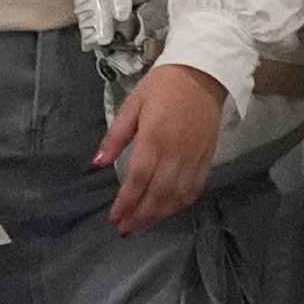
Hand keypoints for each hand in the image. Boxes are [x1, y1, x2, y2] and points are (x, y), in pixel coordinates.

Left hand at [97, 61, 226, 232]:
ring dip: (159, 215)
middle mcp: (175, 153)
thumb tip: (97, 163)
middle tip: (124, 230)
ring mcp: (194, 158)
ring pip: (177, 197)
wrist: (203, 73)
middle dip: (140, 216)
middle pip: (157, 194)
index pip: (138, 180)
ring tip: (142, 225)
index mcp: (154, 138)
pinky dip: (180, 205)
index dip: (126, 203)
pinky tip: (167, 212)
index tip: (114, 219)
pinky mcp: (207, 158)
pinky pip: (195, 189)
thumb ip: (115, 136)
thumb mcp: (132, 105)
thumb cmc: (163, 86)